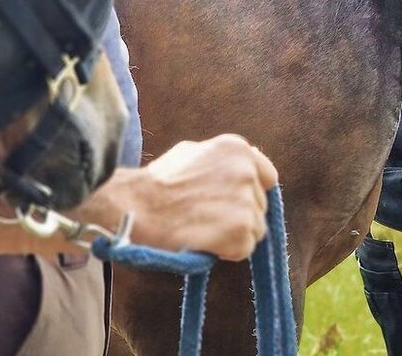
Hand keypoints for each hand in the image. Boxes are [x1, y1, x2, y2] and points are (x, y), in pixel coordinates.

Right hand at [86, 134, 278, 260]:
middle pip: (259, 206)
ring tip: (203, 231)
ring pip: (255, 229)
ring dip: (234, 235)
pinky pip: (245, 248)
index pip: (267, 177)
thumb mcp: (192, 152)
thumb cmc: (156, 182)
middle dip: (239, 215)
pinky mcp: (241, 230)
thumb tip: (242, 170)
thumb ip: (221, 161)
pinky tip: (204, 242)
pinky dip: (227, 251)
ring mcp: (246, 201)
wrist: (135, 207)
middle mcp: (247, 172)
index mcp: (237, 149)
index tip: (237, 203)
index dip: (252, 193)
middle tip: (208, 219)